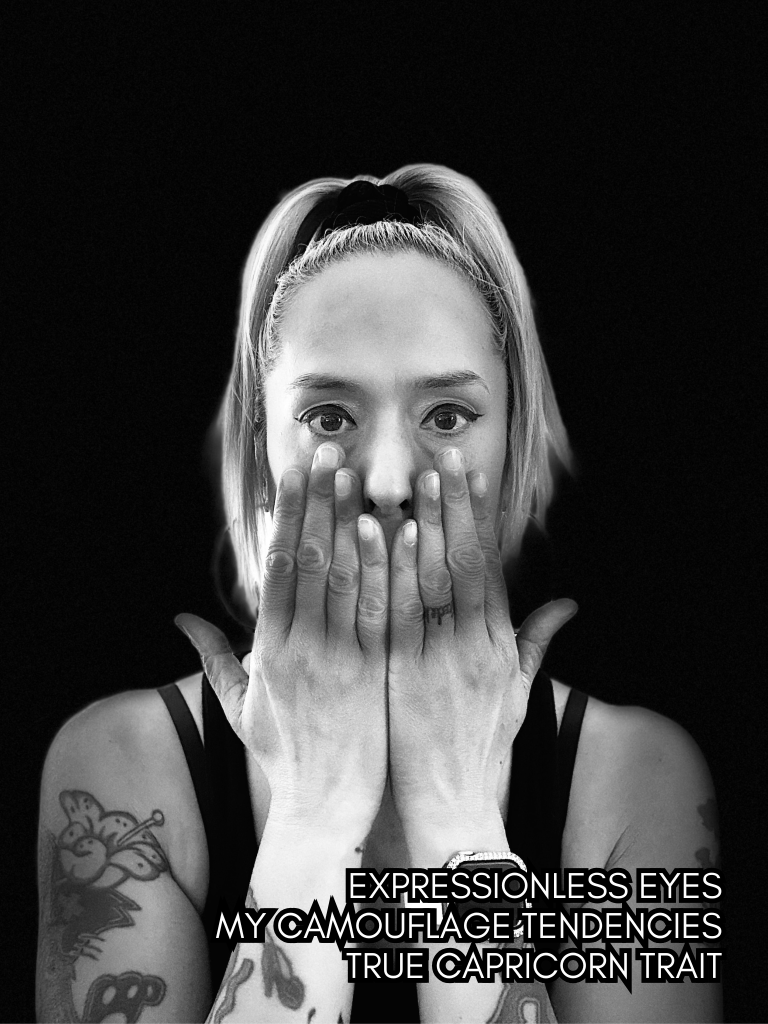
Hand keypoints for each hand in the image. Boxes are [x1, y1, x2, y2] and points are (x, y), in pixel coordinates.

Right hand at [176, 443, 388, 840]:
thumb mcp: (239, 707)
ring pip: (348, 577)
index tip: (294, 472)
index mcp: (268, 650)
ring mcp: (342, 660)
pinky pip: (384, 612)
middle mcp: (302, 648)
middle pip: (311, 560)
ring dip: (353, 520)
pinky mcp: (377, 674)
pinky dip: (389, 569)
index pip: (278, 567)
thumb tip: (181, 618)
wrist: (326, 811)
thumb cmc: (284, 757)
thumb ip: (213, 657)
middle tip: (327, 449)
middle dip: (318, 500)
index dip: (286, 515)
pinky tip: (397, 529)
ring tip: (360, 472)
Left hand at [387, 447, 576, 858]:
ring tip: (415, 480)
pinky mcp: (402, 676)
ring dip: (423, 525)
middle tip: (443, 456)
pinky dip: (392, 572)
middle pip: (463, 564)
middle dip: (453, 507)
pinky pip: (396, 614)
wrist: (452, 807)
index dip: (479, 520)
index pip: (488, 568)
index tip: (470, 476)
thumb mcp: (517, 693)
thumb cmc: (481, 748)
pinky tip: (384, 534)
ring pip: (431, 581)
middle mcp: (473, 646)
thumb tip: (569, 604)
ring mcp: (437, 660)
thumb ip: (536, 642)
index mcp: (498, 646)